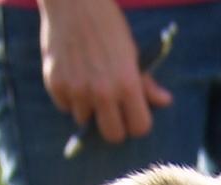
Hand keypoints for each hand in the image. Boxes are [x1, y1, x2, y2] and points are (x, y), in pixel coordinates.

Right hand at [38, 0, 174, 145]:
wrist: (73, 1)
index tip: (133, 115)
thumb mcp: (131, 51)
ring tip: (89, 83)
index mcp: (127, 84)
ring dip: (88, 107)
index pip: (139, 127)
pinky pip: (65, 106)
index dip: (137, 123)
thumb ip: (145, 81)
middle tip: (112, 111)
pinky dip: (69, 97)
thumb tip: (165, 101)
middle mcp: (102, 92)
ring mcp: (77, 90)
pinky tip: (73, 75)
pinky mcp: (55, 84)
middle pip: (113, 135)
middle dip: (114, 125)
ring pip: (85, 119)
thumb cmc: (107, 24)